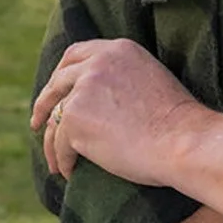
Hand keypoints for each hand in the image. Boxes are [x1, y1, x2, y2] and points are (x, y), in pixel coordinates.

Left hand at [30, 38, 208, 185]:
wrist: (184, 142)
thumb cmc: (178, 123)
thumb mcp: (150, 81)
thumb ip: (122, 79)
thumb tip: (98, 101)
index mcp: (118, 50)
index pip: (77, 54)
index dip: (61, 74)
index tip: (56, 91)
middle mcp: (98, 63)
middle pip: (58, 81)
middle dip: (44, 103)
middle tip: (38, 122)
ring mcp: (84, 90)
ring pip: (55, 117)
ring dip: (51, 141)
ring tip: (54, 161)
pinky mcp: (76, 119)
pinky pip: (60, 143)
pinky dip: (62, 160)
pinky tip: (69, 172)